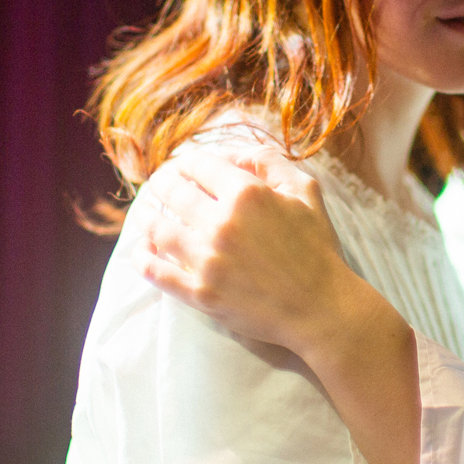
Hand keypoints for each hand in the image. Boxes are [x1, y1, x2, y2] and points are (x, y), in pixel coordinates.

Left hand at [133, 148, 366, 359]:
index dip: (186, 162)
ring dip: (146, 215)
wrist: (321, 309)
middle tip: (159, 185)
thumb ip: (270, 162)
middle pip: (171, 191)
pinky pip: (155, 271)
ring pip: (156, 228)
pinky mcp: (200, 293)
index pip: (197, 164)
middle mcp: (221, 223)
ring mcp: (207, 260)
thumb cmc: (317, 249)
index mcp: (247, 194)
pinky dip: (143, 257)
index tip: (184, 168)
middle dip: (161, 183)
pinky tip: (142, 250)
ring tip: (146, 213)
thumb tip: (233, 154)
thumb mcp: (305, 192)